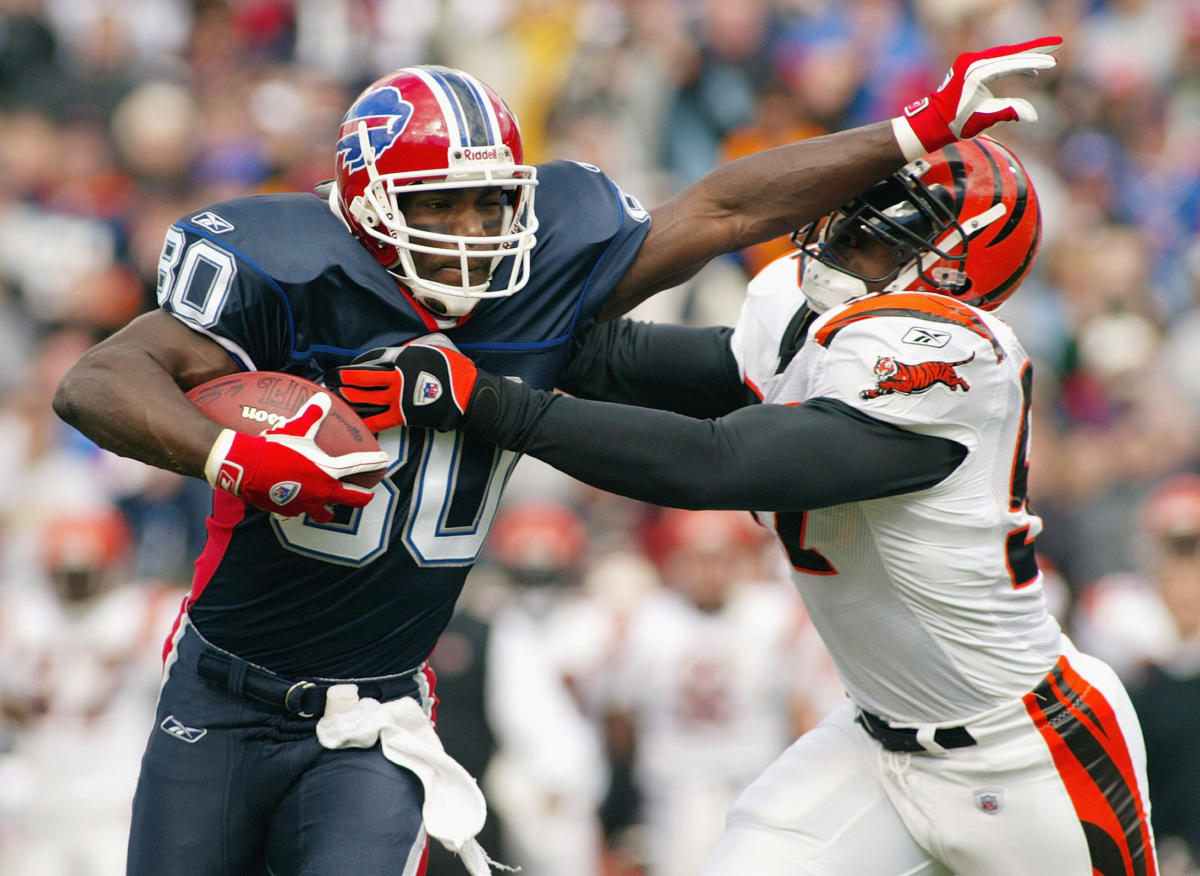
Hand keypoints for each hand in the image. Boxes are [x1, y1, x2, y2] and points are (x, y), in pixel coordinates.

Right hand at [204, 393, 388, 522]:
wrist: (246, 468)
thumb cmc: (274, 447)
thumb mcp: (296, 428)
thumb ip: (313, 414)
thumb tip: (323, 397)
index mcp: (329, 471)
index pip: (360, 466)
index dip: (374, 463)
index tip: (384, 461)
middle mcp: (323, 492)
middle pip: (354, 499)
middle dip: (364, 496)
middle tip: (368, 493)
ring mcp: (307, 505)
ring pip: (326, 513)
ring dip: (331, 509)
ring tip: (331, 506)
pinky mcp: (289, 511)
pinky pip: (301, 511)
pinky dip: (302, 506)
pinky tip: (298, 500)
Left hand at [328, 333, 478, 432]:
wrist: (468, 395)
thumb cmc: (457, 371)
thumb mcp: (437, 349)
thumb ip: (417, 348)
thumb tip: (405, 350)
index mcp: (404, 358)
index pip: (375, 358)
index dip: (360, 363)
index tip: (350, 365)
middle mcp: (396, 377)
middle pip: (363, 378)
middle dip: (344, 378)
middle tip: (332, 378)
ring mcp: (397, 398)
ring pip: (365, 398)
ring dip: (349, 396)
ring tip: (338, 395)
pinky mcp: (402, 415)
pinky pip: (377, 421)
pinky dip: (364, 422)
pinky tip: (352, 421)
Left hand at [893, 36, 1061, 160]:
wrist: (933, 122)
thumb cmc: (956, 123)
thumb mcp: (984, 120)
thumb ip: (1008, 113)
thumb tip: (1034, 116)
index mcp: (975, 73)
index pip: (1010, 63)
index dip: (1034, 62)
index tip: (1052, 61)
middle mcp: (971, 62)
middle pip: (1010, 52)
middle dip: (1035, 50)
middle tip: (1058, 43)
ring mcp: (969, 61)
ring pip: (1004, 54)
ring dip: (1025, 56)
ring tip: (1047, 59)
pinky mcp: (969, 64)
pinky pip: (996, 59)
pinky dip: (1012, 63)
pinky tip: (1027, 72)